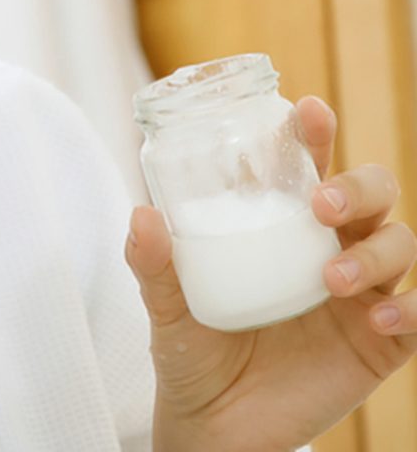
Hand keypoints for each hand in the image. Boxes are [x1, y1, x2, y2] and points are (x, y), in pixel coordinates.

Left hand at [125, 96, 415, 451]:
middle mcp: (327, 247)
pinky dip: (409, 309)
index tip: (310, 112)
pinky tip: (377, 318)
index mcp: (281, 224)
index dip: (315, 134)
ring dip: (375, 251)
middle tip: (321, 204)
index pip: (308, 164)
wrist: (213, 425)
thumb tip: (142, 217)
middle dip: (358, 186)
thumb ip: (152, 263)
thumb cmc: (193, 347)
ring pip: (397, 244)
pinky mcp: (379, 343)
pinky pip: (415, 316)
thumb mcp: (165, 305)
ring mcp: (358, 292)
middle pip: (372, 193)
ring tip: (331, 279)